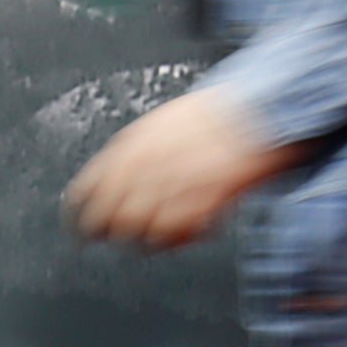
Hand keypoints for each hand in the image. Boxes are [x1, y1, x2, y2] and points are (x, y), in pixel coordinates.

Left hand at [63, 86, 301, 249]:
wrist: (266, 108)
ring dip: (148, 237)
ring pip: (135, 232)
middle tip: (126, 236)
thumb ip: (136, 153)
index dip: (80, 215)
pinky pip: (171, 236)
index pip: (85, 191)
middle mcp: (145, 166)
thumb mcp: (165, 122)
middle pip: (106, 219)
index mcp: (132, 145)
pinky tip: (193, 229)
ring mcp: (171, 184)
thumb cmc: (223, 112)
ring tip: (167, 230)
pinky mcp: (198, 201)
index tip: (82, 229)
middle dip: (113, 232)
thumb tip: (115, 179)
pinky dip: (179, 238)